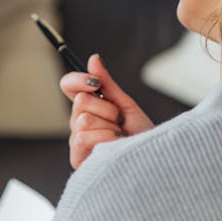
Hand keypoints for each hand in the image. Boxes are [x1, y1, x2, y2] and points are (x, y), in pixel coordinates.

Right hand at [61, 54, 153, 169]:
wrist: (152, 161)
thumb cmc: (141, 136)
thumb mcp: (126, 105)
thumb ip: (108, 84)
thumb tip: (93, 58)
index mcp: (88, 108)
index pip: (68, 85)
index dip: (78, 79)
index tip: (96, 83)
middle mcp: (78, 123)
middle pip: (81, 100)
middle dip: (107, 109)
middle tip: (120, 121)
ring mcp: (77, 141)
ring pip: (83, 119)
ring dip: (109, 126)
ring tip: (120, 136)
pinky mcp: (77, 158)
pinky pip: (83, 137)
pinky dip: (106, 138)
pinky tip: (115, 146)